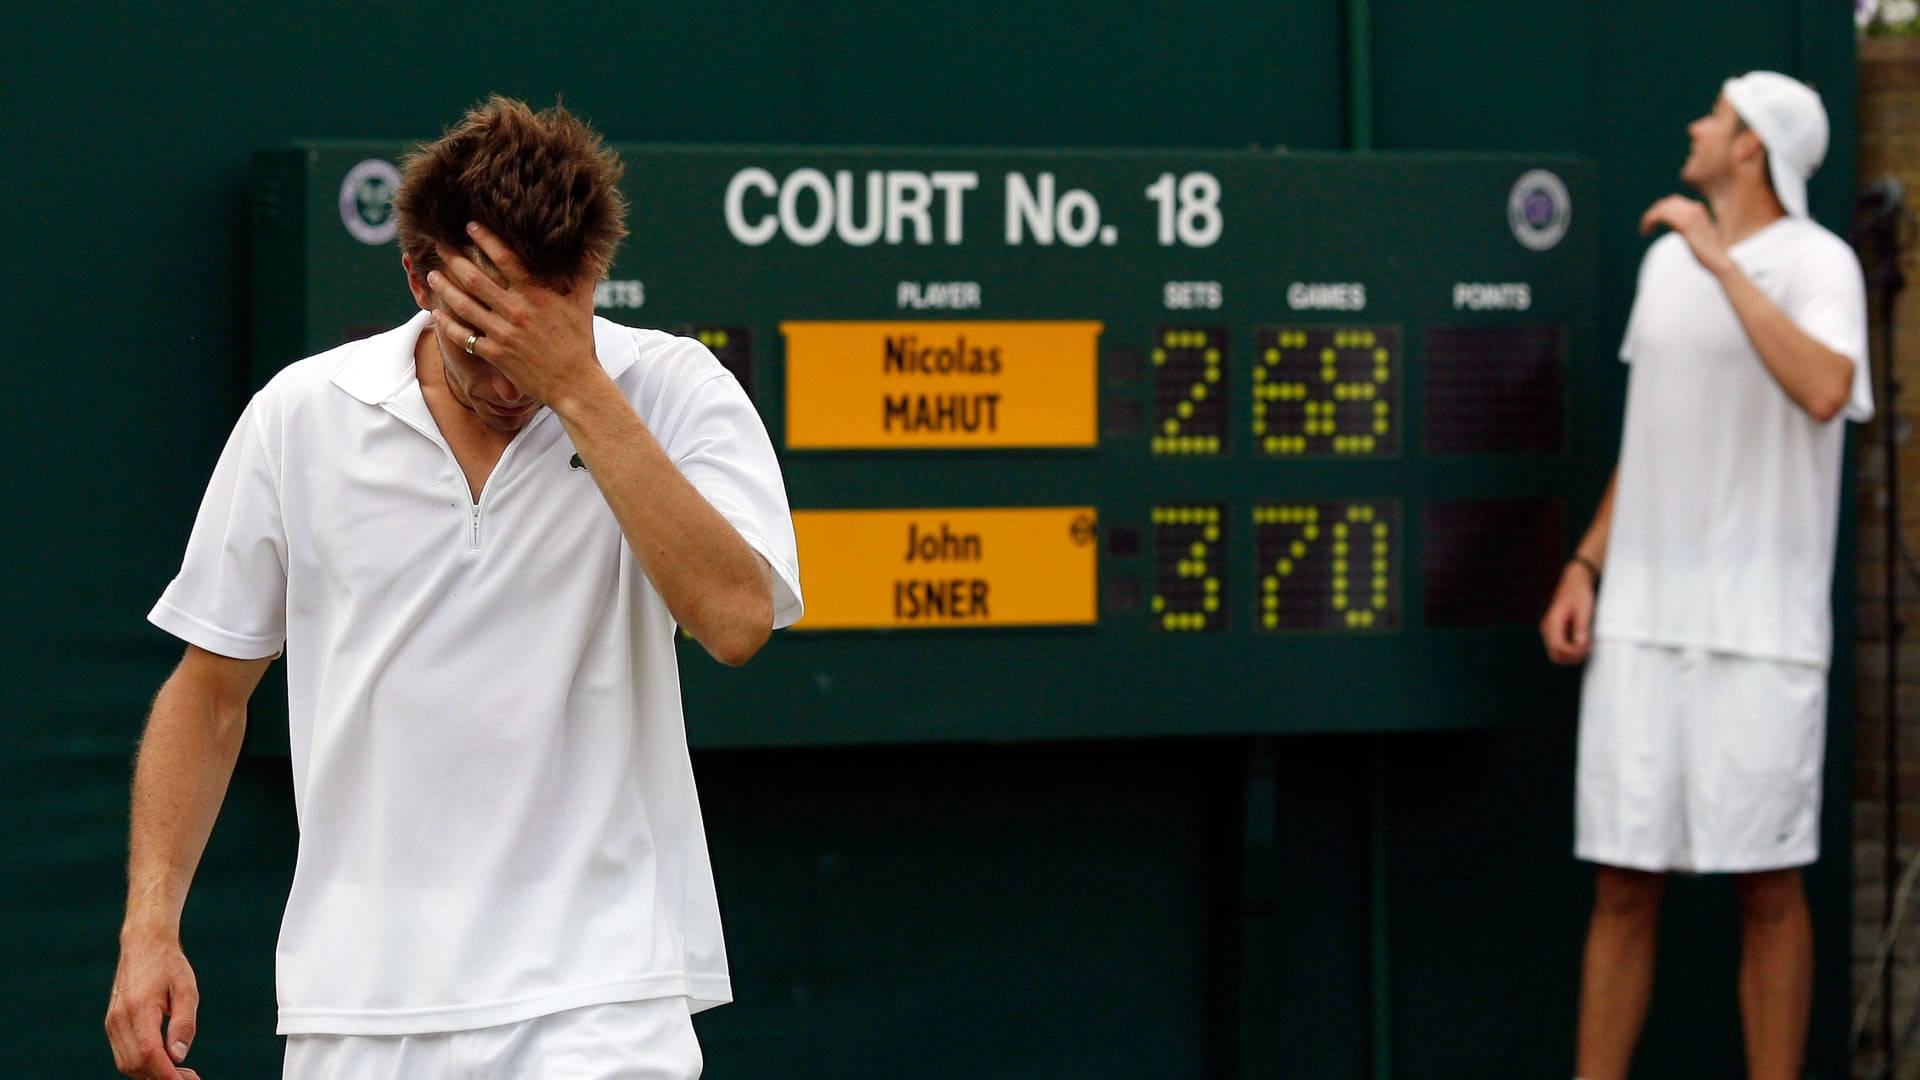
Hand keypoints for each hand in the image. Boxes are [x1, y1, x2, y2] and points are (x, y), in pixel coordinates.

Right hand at [105, 936, 201, 1078]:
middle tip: (189, 1079)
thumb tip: (178, 1056)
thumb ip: (184, 1023)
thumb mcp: (187, 989)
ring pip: (127, 1063)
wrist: (143, 945)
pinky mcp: (112, 1024)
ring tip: (180, 1074)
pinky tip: (163, 1064)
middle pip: (136, 1063)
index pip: (149, 1052)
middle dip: (161, 1078)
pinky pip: (124, 1054)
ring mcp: (112, 1022)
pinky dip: (142, 1065)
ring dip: (151, 1074)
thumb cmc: (168, 965)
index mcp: (139, 1008)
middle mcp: (119, 1018)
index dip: (166, 1074)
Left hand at [425, 221, 600, 407]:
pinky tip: (436, 313)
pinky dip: (448, 325)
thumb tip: (591, 245)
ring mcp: (503, 333)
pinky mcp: (495, 354)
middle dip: (455, 259)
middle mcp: (516, 311)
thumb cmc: (580, 342)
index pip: (505, 259)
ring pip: (464, 305)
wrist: (574, 384)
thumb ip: (582, 272)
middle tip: (440, 245)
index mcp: (536, 294)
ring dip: (445, 288)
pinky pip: (464, 337)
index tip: (470, 226)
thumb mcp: (583, 303)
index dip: (485, 239)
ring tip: (432, 275)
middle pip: (476, 279)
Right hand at [1539, 563, 1595, 665]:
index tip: (1587, 649)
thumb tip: (1580, 646)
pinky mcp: (1554, 631)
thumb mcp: (1583, 609)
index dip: (1573, 653)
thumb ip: (1581, 627)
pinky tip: (1581, 644)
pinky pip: (1558, 647)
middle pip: (1555, 655)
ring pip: (1556, 653)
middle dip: (1571, 658)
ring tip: (1585, 648)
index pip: (1558, 647)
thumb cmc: (1579, 593)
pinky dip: (1569, 650)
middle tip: (1587, 651)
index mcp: (1552, 622)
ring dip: (1570, 656)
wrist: (1574, 581)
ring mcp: (1549, 630)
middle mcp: (1547, 628)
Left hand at [1639, 194, 1731, 274]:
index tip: (1652, 223)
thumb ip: (1686, 227)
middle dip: (1653, 213)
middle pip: (1666, 203)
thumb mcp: (1695, 235)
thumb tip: (1675, 225)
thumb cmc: (1707, 252)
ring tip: (1645, 230)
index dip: (1660, 209)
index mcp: (1698, 209)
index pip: (1674, 201)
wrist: (1718, 260)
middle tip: (1646, 227)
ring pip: (1662, 208)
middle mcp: (1694, 208)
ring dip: (1649, 217)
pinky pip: (1662, 215)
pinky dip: (1649, 221)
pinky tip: (1646, 231)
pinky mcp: (1685, 224)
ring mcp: (1691, 215)